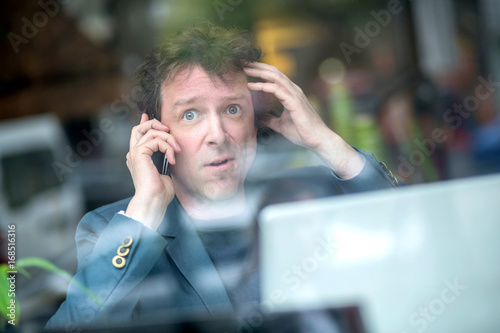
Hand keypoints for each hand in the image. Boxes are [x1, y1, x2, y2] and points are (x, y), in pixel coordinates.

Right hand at [125, 113, 180, 229]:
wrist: (153, 201)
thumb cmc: (160, 193)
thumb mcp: (165, 172)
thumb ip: (165, 159)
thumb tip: (171, 150)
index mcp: (138, 158)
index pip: (138, 135)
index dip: (144, 123)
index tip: (149, 115)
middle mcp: (134, 154)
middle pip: (140, 128)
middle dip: (155, 124)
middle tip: (169, 130)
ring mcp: (134, 153)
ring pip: (152, 132)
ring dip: (169, 139)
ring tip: (176, 152)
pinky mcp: (138, 153)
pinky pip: (156, 140)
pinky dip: (167, 147)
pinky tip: (172, 159)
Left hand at [244, 62, 363, 178]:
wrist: (318, 139)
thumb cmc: (303, 132)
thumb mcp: (281, 125)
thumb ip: (271, 120)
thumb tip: (260, 119)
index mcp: (291, 94)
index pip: (275, 77)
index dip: (261, 71)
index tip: (248, 69)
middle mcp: (293, 90)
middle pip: (274, 72)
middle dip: (258, 66)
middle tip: (244, 63)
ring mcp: (295, 95)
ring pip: (275, 77)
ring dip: (259, 72)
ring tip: (246, 70)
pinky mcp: (294, 102)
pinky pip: (276, 89)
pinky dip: (263, 85)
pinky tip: (252, 85)